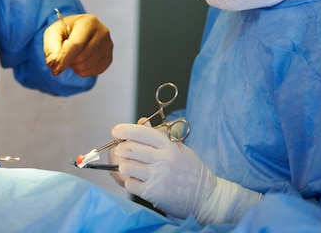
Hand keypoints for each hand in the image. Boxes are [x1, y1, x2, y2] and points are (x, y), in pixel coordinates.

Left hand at [44, 13, 112, 76]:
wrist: (78, 30)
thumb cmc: (65, 31)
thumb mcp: (53, 33)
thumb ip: (51, 48)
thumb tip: (52, 63)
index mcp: (88, 22)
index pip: (76, 44)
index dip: (64, 59)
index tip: (54, 70)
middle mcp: (102, 32)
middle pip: (82, 57)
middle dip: (69, 61)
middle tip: (64, 55)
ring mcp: (108, 45)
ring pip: (88, 66)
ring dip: (75, 66)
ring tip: (72, 56)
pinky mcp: (109, 57)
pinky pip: (94, 71)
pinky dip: (83, 70)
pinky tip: (80, 61)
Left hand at [112, 123, 261, 223]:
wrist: (205, 197)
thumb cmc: (191, 170)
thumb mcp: (179, 148)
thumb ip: (160, 135)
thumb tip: (141, 122)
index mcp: (169, 146)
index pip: (142, 132)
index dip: (125, 130)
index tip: (115, 131)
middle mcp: (163, 160)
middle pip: (130, 149)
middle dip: (120, 149)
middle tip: (119, 150)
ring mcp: (157, 177)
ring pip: (126, 167)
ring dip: (123, 166)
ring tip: (129, 167)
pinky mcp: (152, 193)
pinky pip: (130, 184)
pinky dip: (130, 181)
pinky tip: (137, 180)